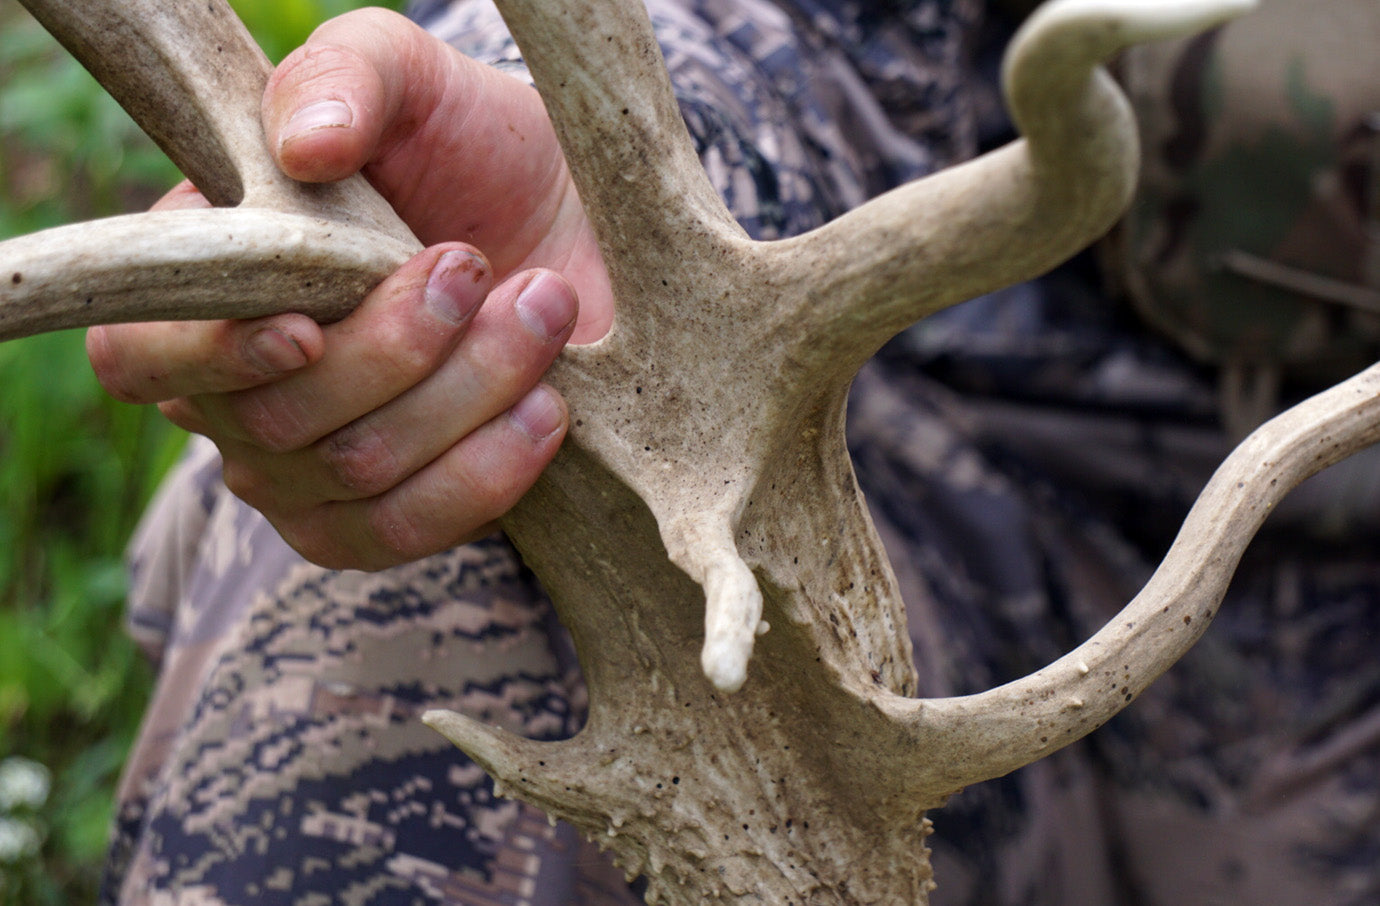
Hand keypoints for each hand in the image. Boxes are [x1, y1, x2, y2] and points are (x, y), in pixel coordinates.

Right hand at [86, 9, 611, 569]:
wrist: (580, 224)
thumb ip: (347, 78)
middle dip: (395, 348)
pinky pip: (410, 529)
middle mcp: (241, 391)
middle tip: (474, 265)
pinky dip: (486, 472)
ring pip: (358, 472)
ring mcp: (313, 468)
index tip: (307, 327)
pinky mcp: (391, 517)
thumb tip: (303, 147)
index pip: (139, 353)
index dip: (210, 355)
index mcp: (210, 284)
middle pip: (275, 421)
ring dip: (463, 394)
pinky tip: (545, 407)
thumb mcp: (414, 81)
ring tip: (541, 308)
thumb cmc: (473, 149)